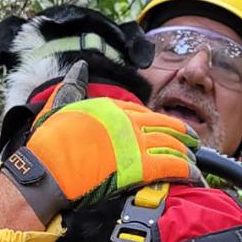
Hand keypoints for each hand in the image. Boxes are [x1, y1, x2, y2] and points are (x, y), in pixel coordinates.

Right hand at [0, 96, 198, 225]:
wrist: (47, 172)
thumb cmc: (48, 145)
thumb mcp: (59, 106)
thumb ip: (73, 87)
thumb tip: (79, 67)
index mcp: (110, 108)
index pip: (143, 112)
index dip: (160, 121)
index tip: (169, 128)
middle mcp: (127, 122)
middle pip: (164, 126)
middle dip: (181, 134)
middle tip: (192, 143)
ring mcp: (135, 144)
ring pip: (172, 146)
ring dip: (186, 154)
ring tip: (195, 162)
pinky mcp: (139, 167)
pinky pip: (171, 166)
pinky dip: (186, 170)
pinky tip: (193, 174)